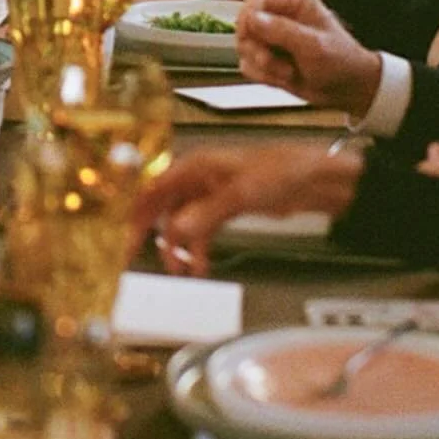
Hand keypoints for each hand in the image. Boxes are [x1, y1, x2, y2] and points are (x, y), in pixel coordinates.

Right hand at [134, 144, 365, 274]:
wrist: (313, 180)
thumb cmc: (281, 170)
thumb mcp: (240, 194)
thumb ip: (205, 214)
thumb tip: (176, 231)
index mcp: (194, 166)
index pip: (152, 190)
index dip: (136, 214)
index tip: (126, 239)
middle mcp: (197, 179)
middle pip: (161, 207)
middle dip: (149, 233)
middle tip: (135, 258)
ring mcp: (209, 195)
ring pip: (180, 223)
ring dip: (177, 248)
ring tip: (178, 272)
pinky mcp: (223, 209)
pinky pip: (200, 232)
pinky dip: (197, 250)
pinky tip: (199, 266)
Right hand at [235, 0, 383, 116]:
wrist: (347, 89)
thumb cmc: (341, 61)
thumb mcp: (313, 45)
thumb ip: (282, 30)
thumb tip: (253, 18)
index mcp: (294, 1)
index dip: (248, 16)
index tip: (249, 34)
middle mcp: (279, 16)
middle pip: (244, 24)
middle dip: (257, 47)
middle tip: (273, 59)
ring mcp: (271, 38)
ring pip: (244, 47)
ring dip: (263, 65)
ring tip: (287, 70)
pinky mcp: (266, 57)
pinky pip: (248, 65)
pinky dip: (263, 76)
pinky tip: (283, 77)